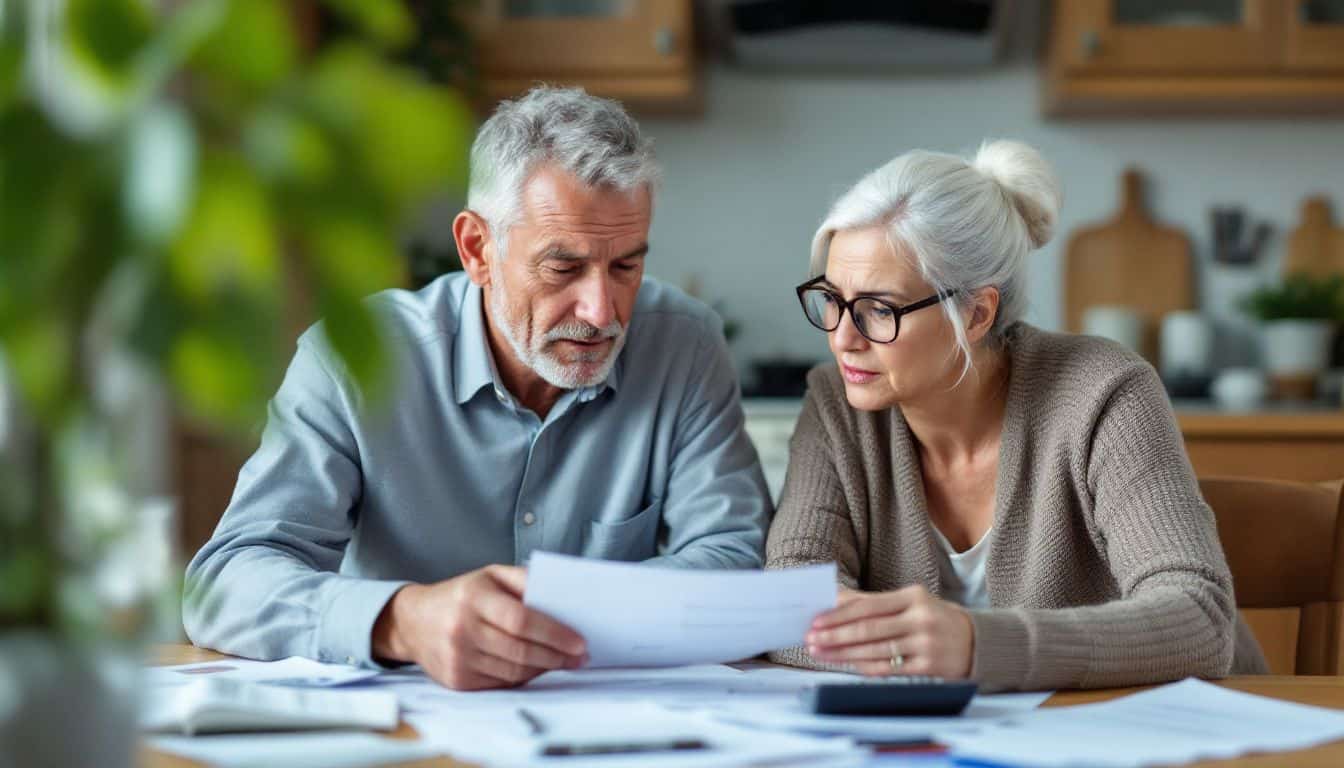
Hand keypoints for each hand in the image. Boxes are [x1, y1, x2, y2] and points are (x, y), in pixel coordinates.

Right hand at [372, 565, 586, 689]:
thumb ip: (524, 581)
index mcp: (474, 598)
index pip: (521, 620)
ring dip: (544, 669)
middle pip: (520, 650)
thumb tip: (561, 597)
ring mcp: (457, 658)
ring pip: (513, 672)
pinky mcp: (456, 680)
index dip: (554, 634)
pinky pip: (500, 684)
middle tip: (580, 656)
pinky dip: (523, 678)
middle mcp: (462, 629)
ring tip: (563, 661)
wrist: (413, 621)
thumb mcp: (490, 575)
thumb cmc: (461, 595)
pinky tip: (536, 668)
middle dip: (556, 656)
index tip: (579, 641)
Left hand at [805, 585, 973, 678]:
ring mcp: (926, 643)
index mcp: (913, 596)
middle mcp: (920, 618)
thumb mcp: (911, 602)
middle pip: (868, 629)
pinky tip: (847, 665)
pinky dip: (865, 667)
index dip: (838, 614)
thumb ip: (875, 602)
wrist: (976, 641)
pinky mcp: (929, 666)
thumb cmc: (933, 618)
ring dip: (844, 654)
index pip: (868, 606)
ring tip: (821, 653)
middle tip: (811, 640)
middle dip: (835, 636)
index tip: (815, 621)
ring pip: (875, 650)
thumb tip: (835, 601)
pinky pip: (890, 668)